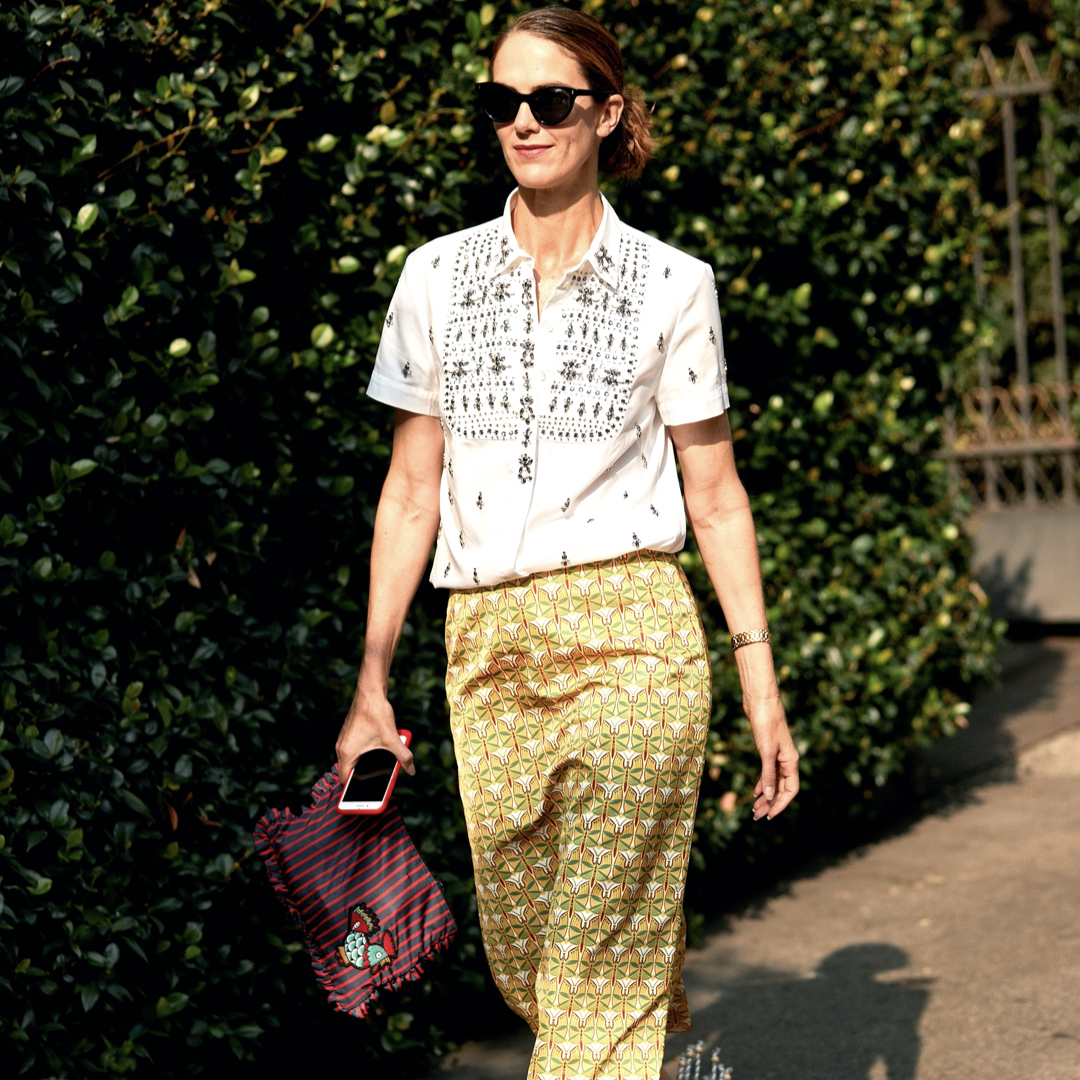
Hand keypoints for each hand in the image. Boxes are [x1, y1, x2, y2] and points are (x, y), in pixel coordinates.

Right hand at [335, 678, 415, 785]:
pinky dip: (365, 752)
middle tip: (377, 781)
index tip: (366, 794)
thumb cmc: (376, 714)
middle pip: (349, 771)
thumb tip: (411, 770)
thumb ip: (403, 757)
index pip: (344, 780)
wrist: (370, 692)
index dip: (354, 790)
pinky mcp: (349, 733)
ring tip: (380, 764)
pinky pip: (355, 749)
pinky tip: (378, 749)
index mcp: (346, 753)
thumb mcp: (392, 739)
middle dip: (364, 776)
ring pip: (353, 759)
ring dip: (365, 763)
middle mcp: (341, 748)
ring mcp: (344, 740)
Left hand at [746, 693, 798, 819]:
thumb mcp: (766, 750)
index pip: (790, 790)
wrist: (759, 700)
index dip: (781, 804)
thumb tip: (768, 797)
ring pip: (774, 781)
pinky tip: (755, 791)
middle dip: (770, 803)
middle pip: (782, 788)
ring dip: (765, 795)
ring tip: (754, 808)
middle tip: (756, 816)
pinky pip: (768, 772)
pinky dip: (762, 782)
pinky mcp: (768, 749)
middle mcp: (787, 760)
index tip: (769, 816)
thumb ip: (768, 774)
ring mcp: (778, 754)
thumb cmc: (765, 722)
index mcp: (791, 761)